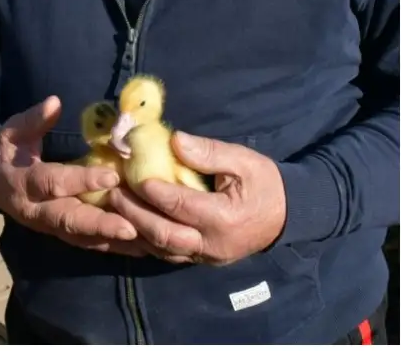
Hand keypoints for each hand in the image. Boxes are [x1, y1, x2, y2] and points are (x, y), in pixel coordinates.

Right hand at [0, 96, 147, 255]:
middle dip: (100, 225)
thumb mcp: (11, 132)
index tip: (111, 177)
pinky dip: (113, 247)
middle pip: (69, 220)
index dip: (80, 181)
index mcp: (23, 182)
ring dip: (112, 241)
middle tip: (130, 228)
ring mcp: (49, 226)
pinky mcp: (61, 234)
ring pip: (82, 237)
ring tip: (145, 243)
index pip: (52, 183)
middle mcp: (36, 210)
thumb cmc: (6, 153)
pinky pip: (88, 244)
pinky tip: (141, 248)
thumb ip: (33, 120)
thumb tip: (54, 102)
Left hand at [106, 131, 286, 265]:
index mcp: (225, 217)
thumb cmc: (264, 183)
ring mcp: (206, 256)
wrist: (287, 216)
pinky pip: (168, 255)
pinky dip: (146, 242)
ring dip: (136, 229)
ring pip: (163, 249)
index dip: (154, 191)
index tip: (134, 175)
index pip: (181, 206)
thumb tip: (174, 141)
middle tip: (113, 193)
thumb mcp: (243, 161)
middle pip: (165, 234)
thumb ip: (208, 152)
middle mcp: (213, 243)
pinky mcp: (201, 260)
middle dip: (135, 213)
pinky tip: (128, 225)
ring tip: (115, 208)